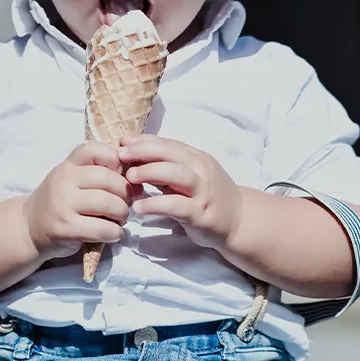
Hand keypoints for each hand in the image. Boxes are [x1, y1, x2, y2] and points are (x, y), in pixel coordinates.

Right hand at [23, 142, 130, 259]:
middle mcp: (63, 181)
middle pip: (107, 179)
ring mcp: (63, 205)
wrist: (30, 227)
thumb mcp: (72, 180)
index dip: (115, 160)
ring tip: (120, 219)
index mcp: (68, 166)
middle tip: (125, 203)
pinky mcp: (66, 228)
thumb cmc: (60, 203)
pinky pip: (102, 228)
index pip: (95, 150)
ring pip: (107, 203)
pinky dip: (115, 233)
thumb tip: (137, 181)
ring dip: (122, 213)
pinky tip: (113, 233)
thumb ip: (98, 174)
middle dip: (125, 193)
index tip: (120, 175)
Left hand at [120, 136, 241, 250]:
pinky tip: (139, 208)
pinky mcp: (201, 214)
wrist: (238, 220)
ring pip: (177, 175)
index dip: (145, 140)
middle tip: (121, 155)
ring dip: (151, 172)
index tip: (123, 141)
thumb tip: (134, 153)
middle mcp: (201, 171)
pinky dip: (156, 205)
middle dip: (144, 151)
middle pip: (172, 154)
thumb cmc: (207, 196)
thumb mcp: (189, 175)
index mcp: (196, 158)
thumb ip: (166, 165)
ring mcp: (203, 192)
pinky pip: (177, 206)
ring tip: (129, 177)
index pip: (169, 144)